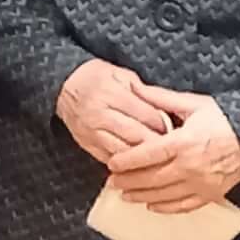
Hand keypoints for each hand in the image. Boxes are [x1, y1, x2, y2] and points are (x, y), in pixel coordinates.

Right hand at [55, 58, 176, 164]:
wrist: (64, 85)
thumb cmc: (96, 77)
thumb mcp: (121, 75)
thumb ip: (143, 91)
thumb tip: (164, 110)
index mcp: (111, 94)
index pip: (145, 115)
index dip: (163, 123)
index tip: (175, 128)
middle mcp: (100, 115)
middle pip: (136, 136)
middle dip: (156, 143)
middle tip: (172, 148)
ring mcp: (91, 132)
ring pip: (123, 152)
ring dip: (142, 159)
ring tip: (159, 160)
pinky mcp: (86, 144)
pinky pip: (109, 159)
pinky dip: (126, 165)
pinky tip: (138, 165)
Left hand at [110, 89, 239, 212]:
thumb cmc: (225, 117)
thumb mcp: (194, 104)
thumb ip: (163, 100)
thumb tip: (138, 90)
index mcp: (183, 142)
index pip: (146, 155)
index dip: (126, 161)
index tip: (112, 164)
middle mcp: (190, 166)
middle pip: (151, 179)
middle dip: (129, 181)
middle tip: (113, 182)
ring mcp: (201, 183)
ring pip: (164, 195)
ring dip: (142, 196)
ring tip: (126, 195)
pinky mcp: (211, 194)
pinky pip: (184, 206)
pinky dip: (166, 208)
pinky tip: (152, 205)